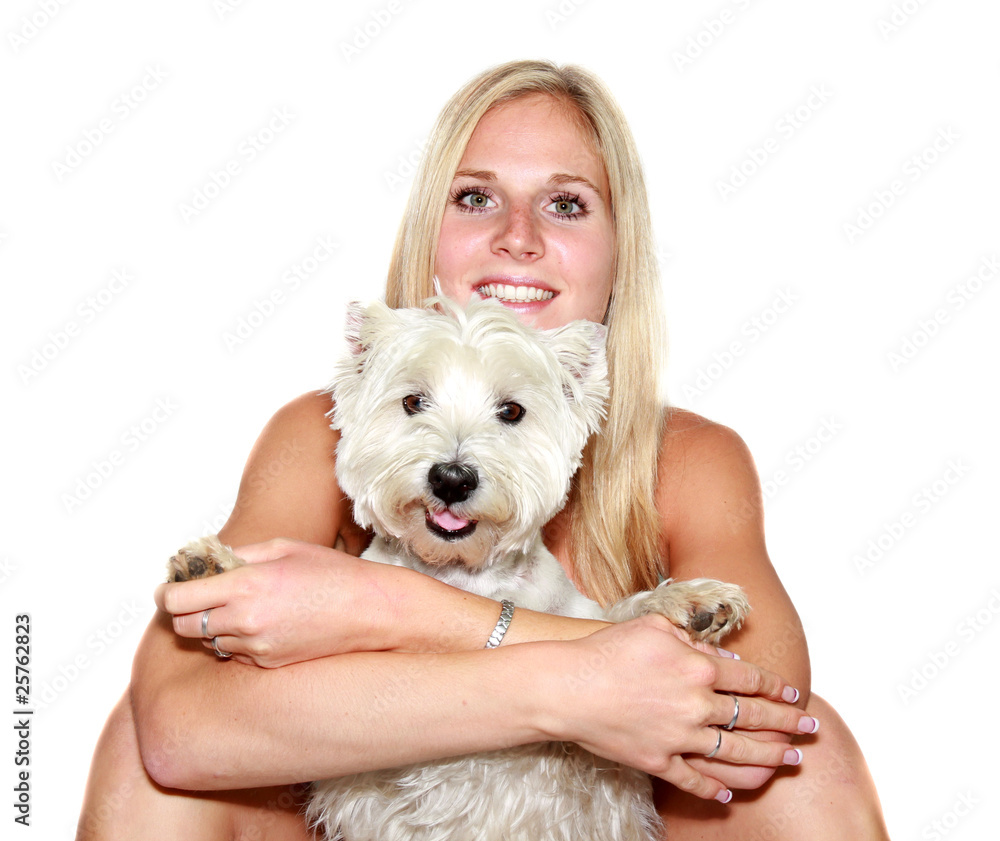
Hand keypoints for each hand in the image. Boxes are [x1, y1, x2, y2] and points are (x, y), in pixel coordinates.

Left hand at [154, 538, 397, 667]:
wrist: (370, 612)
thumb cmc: (331, 572)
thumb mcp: (284, 548)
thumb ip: (239, 554)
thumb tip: (206, 562)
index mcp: (246, 584)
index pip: (178, 599)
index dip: (167, 592)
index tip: (169, 587)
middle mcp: (245, 620)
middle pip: (184, 626)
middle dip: (184, 610)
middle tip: (199, 595)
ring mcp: (256, 647)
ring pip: (209, 641)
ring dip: (213, 625)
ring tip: (242, 607)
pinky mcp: (268, 664)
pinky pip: (236, 653)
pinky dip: (238, 639)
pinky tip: (264, 622)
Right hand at [542, 614, 815, 801]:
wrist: (568, 687)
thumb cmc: (606, 650)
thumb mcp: (651, 626)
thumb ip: (689, 637)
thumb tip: (720, 656)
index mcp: (697, 667)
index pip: (750, 680)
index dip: (777, 687)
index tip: (795, 694)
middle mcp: (696, 704)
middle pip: (753, 717)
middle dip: (787, 724)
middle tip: (810, 730)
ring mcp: (679, 737)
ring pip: (735, 753)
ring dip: (767, 758)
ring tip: (789, 762)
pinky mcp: (659, 761)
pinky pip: (695, 779)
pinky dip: (715, 789)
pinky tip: (731, 794)